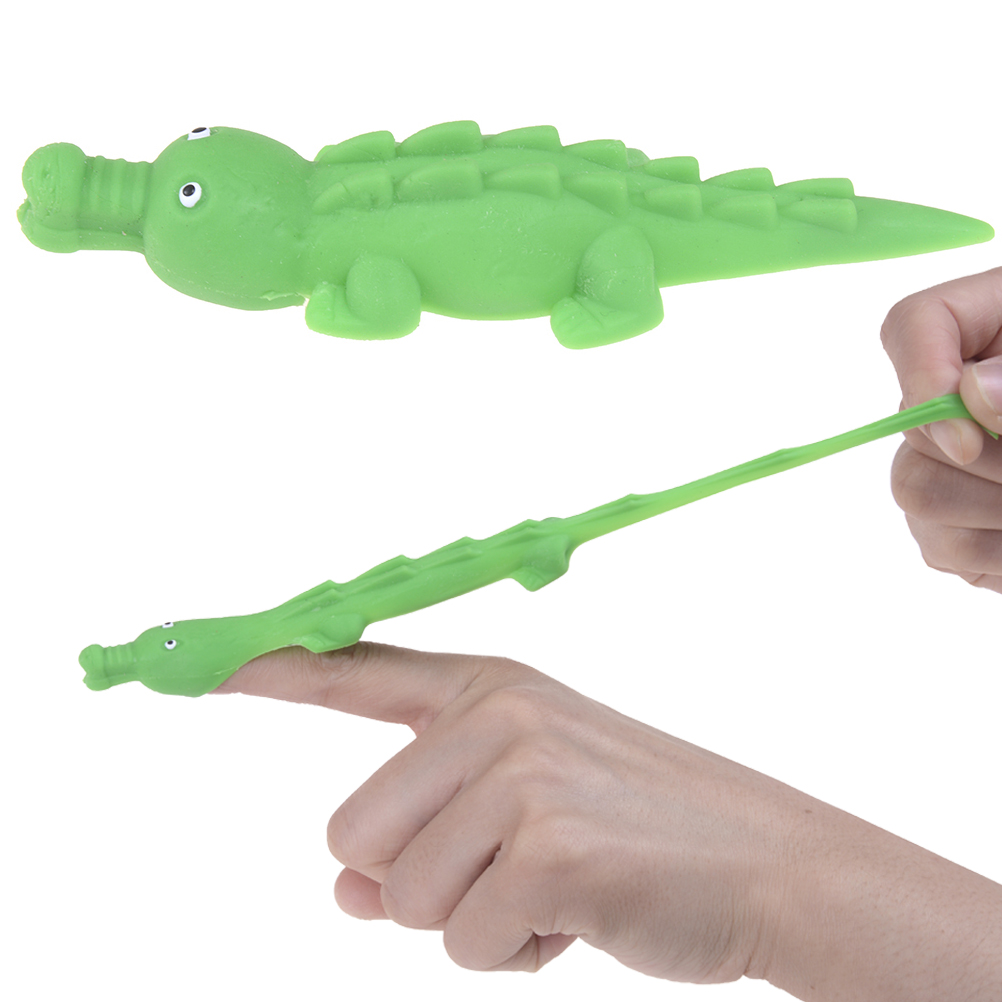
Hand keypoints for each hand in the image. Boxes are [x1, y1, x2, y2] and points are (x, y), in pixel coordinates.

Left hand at [215, 643, 1001, 998]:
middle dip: (415, 882)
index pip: (353, 670)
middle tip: (510, 872)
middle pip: (350, 837)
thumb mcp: (523, 808)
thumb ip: (422, 832)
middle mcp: (495, 716)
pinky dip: (511, 957)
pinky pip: (460, 944)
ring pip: (396, 899)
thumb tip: (339, 893)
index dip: (267, 669)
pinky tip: (578, 919)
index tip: (193, 664)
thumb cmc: (637, 830)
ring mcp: (520, 776)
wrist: (768, 862)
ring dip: (468, 921)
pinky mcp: (547, 848)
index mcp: (489, 689)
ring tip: (553, 891)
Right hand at [880, 268, 1001, 591]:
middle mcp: (955, 394)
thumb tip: (974, 393)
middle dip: (990, 464)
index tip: (970, 438)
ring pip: (917, 493)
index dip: (924, 377)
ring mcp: (943, 463)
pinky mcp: (950, 525)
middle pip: (913, 428)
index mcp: (993, 324)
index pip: (914, 326)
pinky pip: (946, 547)